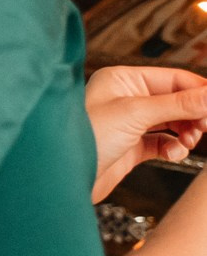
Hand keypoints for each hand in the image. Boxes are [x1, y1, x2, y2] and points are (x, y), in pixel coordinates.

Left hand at [87, 65, 206, 203]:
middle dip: (195, 114)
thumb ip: (179, 104)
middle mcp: (125, 98)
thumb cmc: (85, 137)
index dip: (200, 91)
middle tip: (205, 126)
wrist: (63, 176)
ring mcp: (129, 123)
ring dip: (187, 131)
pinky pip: (163, 142)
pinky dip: (173, 147)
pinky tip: (173, 152)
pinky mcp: (131, 147)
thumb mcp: (136, 114)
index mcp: (122, 79)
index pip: (174, 79)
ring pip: (173, 122)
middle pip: (177, 101)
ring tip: (188, 139)